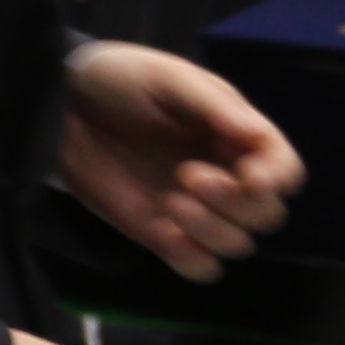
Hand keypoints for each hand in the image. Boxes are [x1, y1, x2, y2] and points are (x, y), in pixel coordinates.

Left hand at [63, 43, 303, 282]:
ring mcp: (195, 209)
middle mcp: (226, 177)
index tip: (251, 175)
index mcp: (238, 138)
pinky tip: (161, 231)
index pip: (284, 170)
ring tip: (173, 201)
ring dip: (213, 230)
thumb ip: (213, 106)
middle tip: (190, 174)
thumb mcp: (167, 78)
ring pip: (236, 244)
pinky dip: (190, 258)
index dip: (276, 179)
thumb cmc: (122, 80)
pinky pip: (197, 266)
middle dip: (239, 204)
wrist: (61, 103)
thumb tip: (256, 136)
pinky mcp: (161, 233)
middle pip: (266, 215)